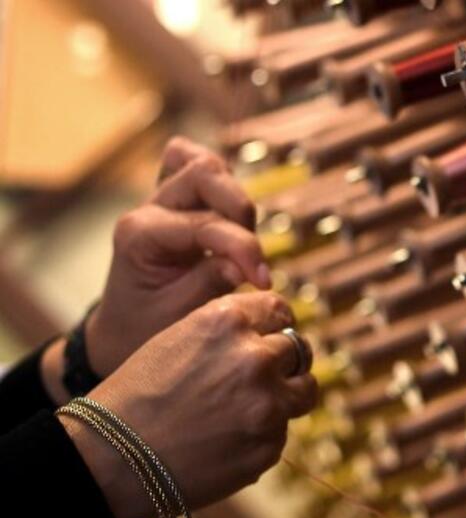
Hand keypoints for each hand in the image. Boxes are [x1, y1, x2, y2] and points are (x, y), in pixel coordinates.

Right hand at [61, 292, 317, 517]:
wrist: (110, 459)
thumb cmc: (136, 397)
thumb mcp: (177, 340)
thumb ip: (228, 334)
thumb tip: (272, 335)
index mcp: (227, 322)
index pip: (278, 310)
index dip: (276, 324)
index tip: (274, 335)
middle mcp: (254, 358)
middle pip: (298, 350)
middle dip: (284, 363)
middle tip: (262, 378)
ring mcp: (267, 405)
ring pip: (303, 392)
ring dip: (287, 397)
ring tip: (252, 409)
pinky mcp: (269, 445)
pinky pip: (280, 433)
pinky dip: (262, 436)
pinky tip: (225, 442)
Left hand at [86, 137, 270, 376]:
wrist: (122, 330)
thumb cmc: (145, 328)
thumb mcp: (176, 317)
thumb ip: (209, 283)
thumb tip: (245, 265)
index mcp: (140, 234)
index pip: (206, 224)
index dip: (243, 249)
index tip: (265, 282)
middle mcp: (147, 208)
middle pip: (205, 173)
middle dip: (241, 211)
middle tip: (253, 257)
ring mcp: (158, 198)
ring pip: (204, 163)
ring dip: (234, 196)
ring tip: (243, 239)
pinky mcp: (173, 198)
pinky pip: (190, 162)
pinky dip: (218, 177)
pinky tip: (230, 209)